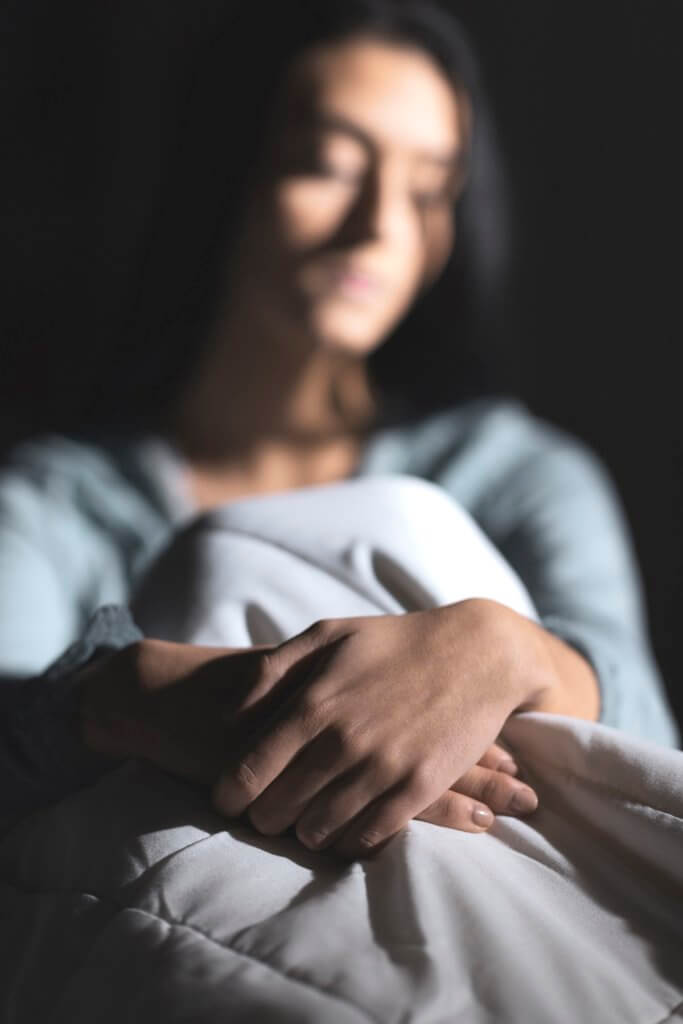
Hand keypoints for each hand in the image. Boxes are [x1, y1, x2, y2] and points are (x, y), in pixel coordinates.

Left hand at [78, 632, 537, 841]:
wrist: (476, 653)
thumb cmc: (394, 641)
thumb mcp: (327, 634)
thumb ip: (273, 669)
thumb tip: (232, 713)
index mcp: (313, 704)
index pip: (248, 773)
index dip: (229, 795)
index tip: (228, 800)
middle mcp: (342, 742)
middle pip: (278, 809)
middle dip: (263, 817)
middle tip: (264, 814)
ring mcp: (382, 768)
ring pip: (319, 831)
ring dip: (306, 831)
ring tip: (304, 821)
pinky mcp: (419, 788)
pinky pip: (368, 836)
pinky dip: (350, 840)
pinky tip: (346, 828)